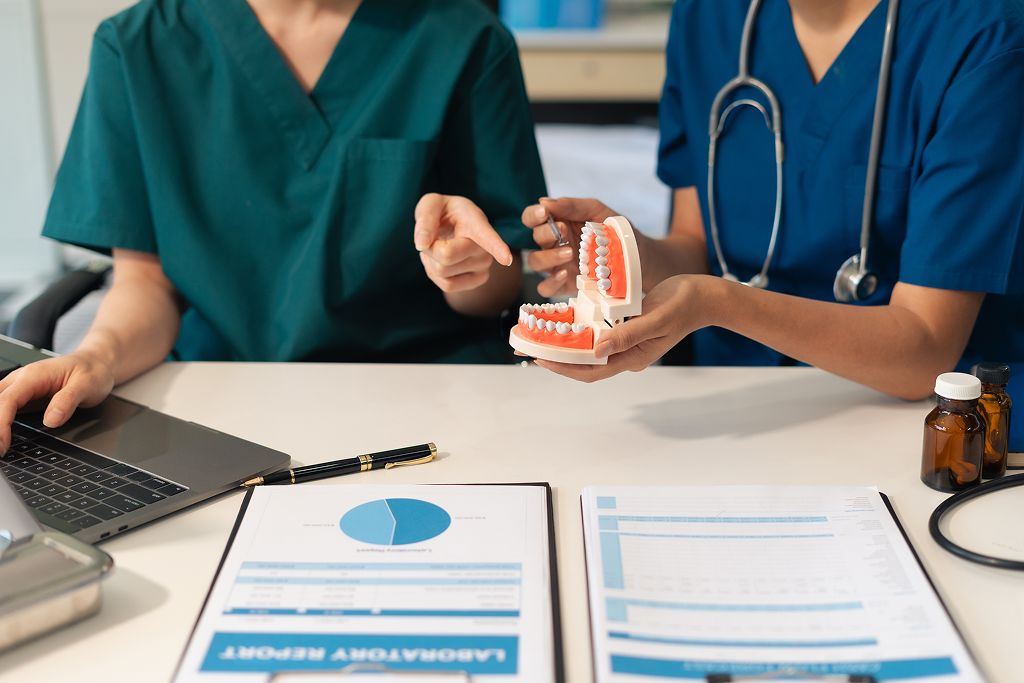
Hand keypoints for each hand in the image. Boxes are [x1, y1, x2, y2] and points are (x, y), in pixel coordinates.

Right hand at [0, 351, 115, 454]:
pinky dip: (0, 420)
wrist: (96, 363)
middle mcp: (22, 379)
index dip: (1, 425)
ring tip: (0, 445)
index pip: (8, 401)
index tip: (3, 445)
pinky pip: (3, 406)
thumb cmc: (92, 371)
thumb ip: (67, 401)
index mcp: (34, 375)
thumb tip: (51, 420)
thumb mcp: (86, 385)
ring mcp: (20, 386)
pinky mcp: (23, 395)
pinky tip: (2, 435)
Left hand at [414, 193, 513, 293]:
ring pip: (442, 271)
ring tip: (440, 247)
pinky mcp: (478, 280)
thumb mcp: (431, 204)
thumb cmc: (444, 213)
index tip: (506, 259)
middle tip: (435, 237)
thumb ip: (425, 219)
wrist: (453, 228)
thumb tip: (422, 244)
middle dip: (429, 247)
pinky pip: (447, 285)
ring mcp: (484, 266)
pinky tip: (442, 261)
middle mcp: (485, 246)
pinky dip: (435, 274)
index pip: (487, 236)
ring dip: (431, 260)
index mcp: (476, 222)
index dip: (497, 248)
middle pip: (446, 255)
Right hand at [521, 197, 618, 296]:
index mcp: (557, 224)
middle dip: (546, 233)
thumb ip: (573, 206)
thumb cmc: (614, 232)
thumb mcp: (597, 212)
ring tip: (569, 252)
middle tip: (564, 230)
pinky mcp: (565, 285)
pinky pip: (546, 287)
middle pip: (535, 239)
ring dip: (548, 256)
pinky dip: (551, 281)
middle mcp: (554, 244)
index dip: (532, 215)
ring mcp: (558, 265)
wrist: (636, 257)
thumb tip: (545, 201)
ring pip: (536, 262)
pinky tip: (566, 273)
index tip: (544, 213)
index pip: (532, 218)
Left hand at [535, 275, 713, 381]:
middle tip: (529, 348)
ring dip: (566, 344)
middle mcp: (626, 353)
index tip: (539, 358)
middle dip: (557, 358)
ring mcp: (626, 341)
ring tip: (540, 335)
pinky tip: (565, 319)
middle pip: (585, 363)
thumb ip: (627, 335)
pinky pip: (598, 333)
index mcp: (633, 358)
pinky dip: (580, 329)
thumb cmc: (683, 305)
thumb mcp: (656, 318)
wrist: (703, 296)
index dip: (563, 368)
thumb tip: (596, 349)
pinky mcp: (626, 327)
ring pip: (589, 349)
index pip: (590, 371)